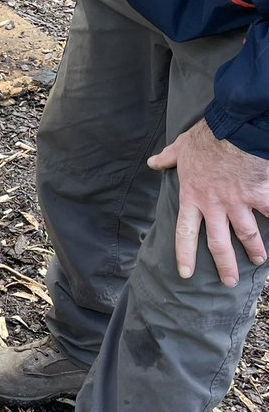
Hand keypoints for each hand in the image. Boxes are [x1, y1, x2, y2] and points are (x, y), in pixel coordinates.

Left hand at [147, 119, 268, 285]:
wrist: (234, 129)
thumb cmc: (206, 137)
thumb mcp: (181, 148)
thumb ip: (168, 158)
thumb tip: (153, 161)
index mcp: (193, 197)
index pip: (185, 233)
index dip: (185, 254)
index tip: (186, 273)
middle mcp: (215, 206)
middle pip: (218, 243)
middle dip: (224, 265)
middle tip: (229, 282)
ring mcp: (238, 203)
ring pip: (247, 234)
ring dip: (254, 250)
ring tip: (258, 261)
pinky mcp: (259, 195)